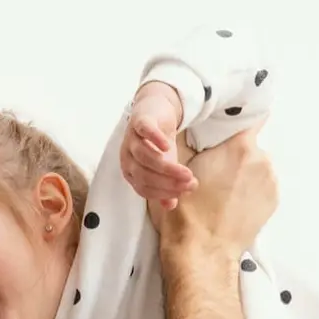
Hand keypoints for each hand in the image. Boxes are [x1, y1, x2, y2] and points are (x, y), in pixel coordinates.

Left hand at [121, 82, 194, 210]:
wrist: (155, 112)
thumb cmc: (157, 145)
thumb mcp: (164, 168)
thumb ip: (165, 188)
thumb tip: (170, 206)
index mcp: (131, 172)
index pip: (144, 189)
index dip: (165, 192)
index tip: (186, 191)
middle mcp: (127, 157)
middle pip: (144, 175)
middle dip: (168, 182)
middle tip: (191, 183)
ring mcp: (131, 138)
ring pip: (144, 156)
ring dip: (167, 167)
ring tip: (188, 173)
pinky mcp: (138, 121)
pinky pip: (143, 131)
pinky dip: (154, 139)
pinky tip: (167, 146)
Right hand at [151, 129, 275, 260]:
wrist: (202, 251)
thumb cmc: (186, 210)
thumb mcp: (178, 163)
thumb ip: (190, 135)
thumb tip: (197, 120)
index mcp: (239, 146)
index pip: (246, 119)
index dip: (234, 121)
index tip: (227, 128)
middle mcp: (261, 160)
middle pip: (248, 145)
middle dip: (233, 153)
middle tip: (213, 170)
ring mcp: (270, 182)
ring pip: (256, 166)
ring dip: (243, 172)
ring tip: (222, 191)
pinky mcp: (273, 202)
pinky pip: (261, 186)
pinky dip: (250, 190)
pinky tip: (232, 202)